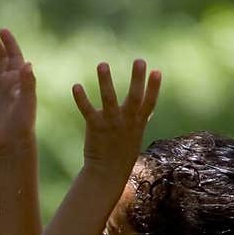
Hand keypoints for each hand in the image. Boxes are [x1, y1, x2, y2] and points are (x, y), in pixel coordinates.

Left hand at [72, 58, 161, 177]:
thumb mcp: (136, 134)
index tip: (157, 71)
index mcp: (138, 122)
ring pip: (109, 99)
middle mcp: (126, 121)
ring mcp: (111, 124)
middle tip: (140, 60)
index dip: (154, 87)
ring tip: (103, 64)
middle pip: (134, 97)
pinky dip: (81, 99)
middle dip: (138, 79)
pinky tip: (76, 86)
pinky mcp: (95, 127)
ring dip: (106, 81)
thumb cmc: (123, 152)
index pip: (150, 102)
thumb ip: (142, 118)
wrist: (107, 173)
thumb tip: (150, 107)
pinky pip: (87, 110)